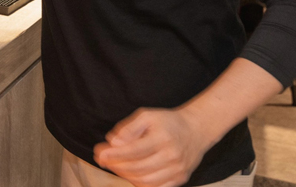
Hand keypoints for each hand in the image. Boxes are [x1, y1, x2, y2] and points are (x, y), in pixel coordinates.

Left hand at [93, 108, 209, 186]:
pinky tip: (129, 174)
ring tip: (113, 165)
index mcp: (163, 138)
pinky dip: (140, 183)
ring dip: (125, 175)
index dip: (115, 154)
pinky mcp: (180, 179)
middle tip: (101, 159)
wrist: (196, 130)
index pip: (134, 150)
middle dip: (116, 165)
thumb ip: (129, 128)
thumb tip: (113, 142)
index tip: (100, 153)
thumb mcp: (147, 116)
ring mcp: (177, 170)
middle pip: (138, 167)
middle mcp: (172, 156)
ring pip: (145, 180)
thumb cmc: (167, 122)